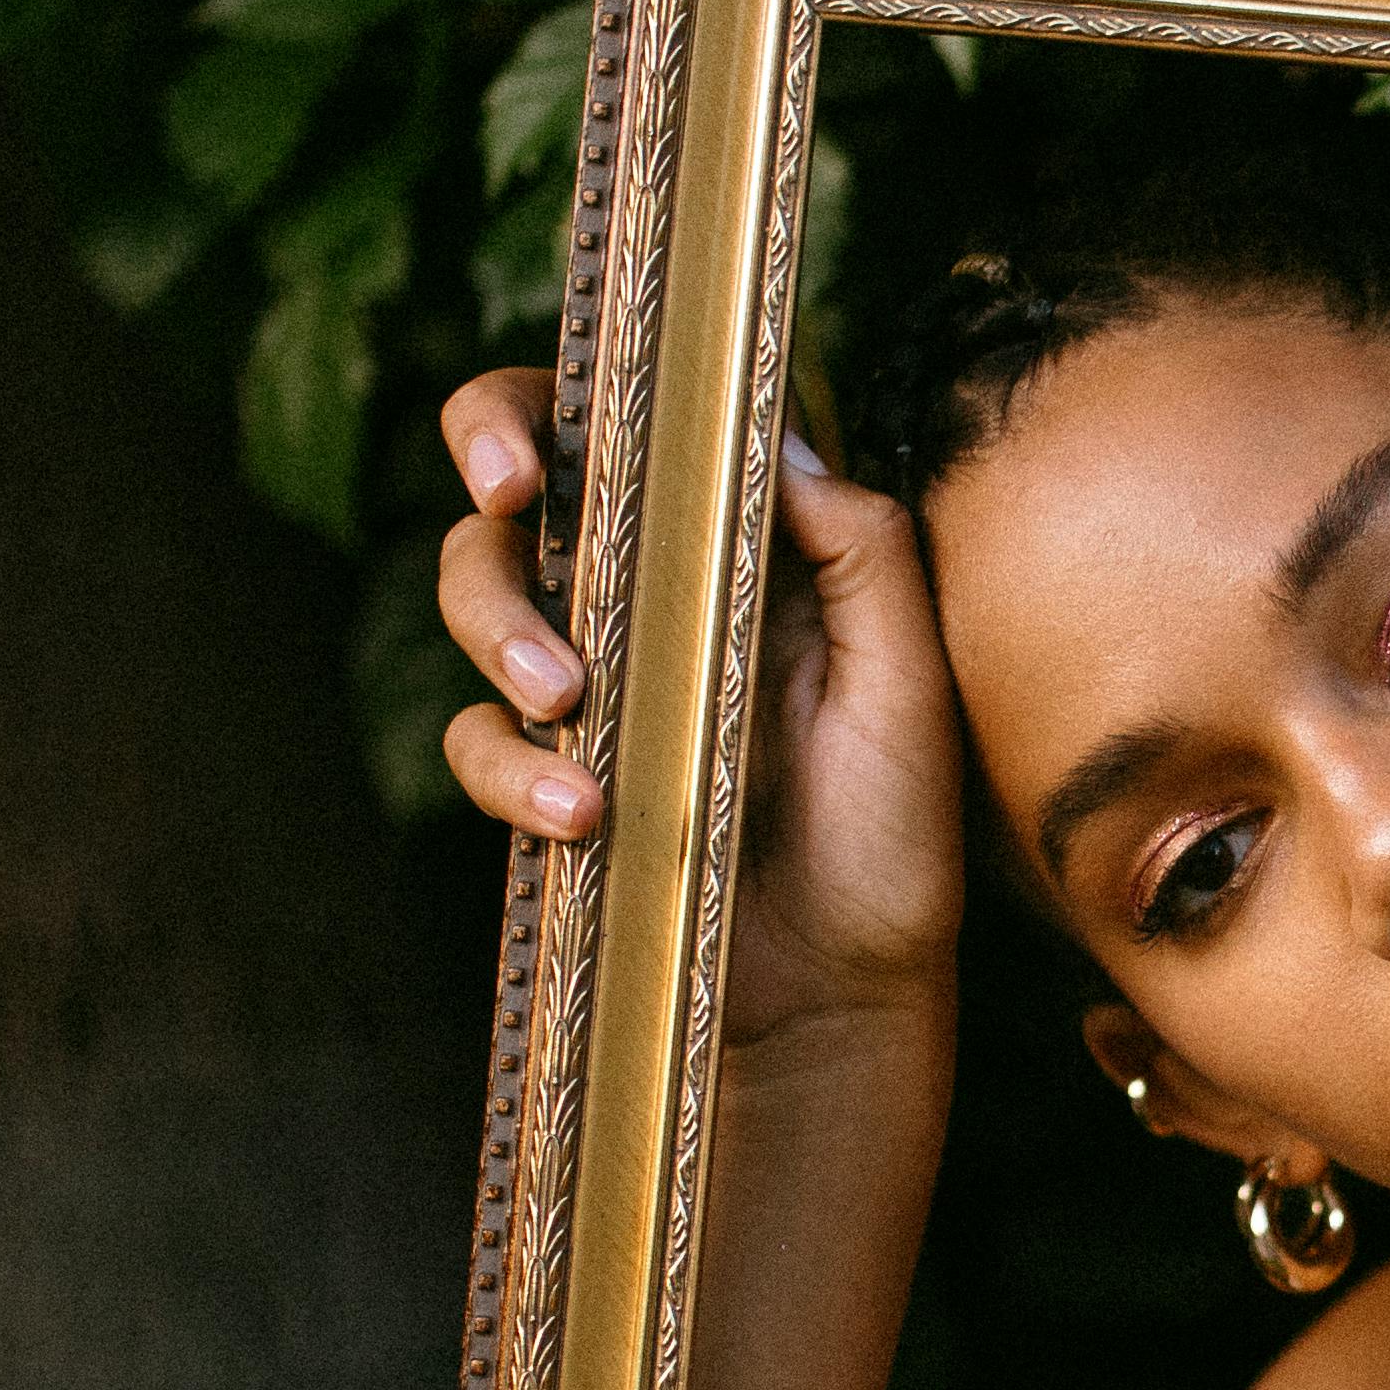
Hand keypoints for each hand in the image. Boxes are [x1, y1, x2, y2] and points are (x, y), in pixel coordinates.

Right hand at [431, 370, 970, 1040]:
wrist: (845, 1004)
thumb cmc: (893, 840)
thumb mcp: (910, 688)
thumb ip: (862, 554)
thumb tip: (781, 441)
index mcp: (737, 550)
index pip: (637, 428)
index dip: (569, 385)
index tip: (562, 404)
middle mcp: (649, 598)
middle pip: (523, 480)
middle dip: (488, 455)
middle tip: (505, 494)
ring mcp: (590, 688)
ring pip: (479, 593)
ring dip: (500, 624)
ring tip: (564, 695)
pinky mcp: (547, 781)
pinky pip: (479, 742)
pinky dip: (510, 768)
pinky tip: (579, 812)